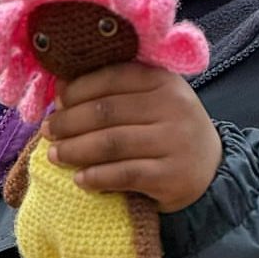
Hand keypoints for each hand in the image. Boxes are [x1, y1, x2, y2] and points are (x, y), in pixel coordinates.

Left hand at [40, 62, 221, 212]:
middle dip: (69, 121)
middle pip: (107, 112)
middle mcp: (173, 106)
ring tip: (55, 154)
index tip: (57, 101)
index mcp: (164, 79)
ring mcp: (174, 141)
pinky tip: (80, 180)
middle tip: (47, 130)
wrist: (210, 169)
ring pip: (111, 143)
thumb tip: (61, 88)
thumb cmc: (167, 128)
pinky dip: (97, 177)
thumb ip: (115, 91)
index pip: (112, 77)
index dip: (79, 89)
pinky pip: (124, 175)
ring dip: (76, 150)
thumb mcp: (152, 99)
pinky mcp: (171, 176)